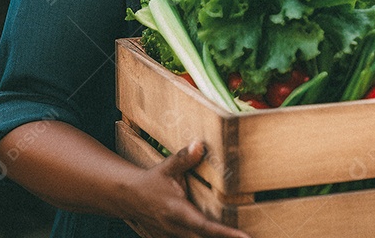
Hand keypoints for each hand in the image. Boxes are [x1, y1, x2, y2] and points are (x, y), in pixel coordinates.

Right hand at [126, 141, 251, 237]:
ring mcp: (174, 237)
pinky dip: (210, 237)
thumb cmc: (151, 182)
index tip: (244, 237)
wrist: (130, 198)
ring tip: (242, 236)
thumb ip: (183, 158)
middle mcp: (177, 229)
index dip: (224, 233)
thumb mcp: (166, 168)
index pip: (205, 226)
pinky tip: (226, 234)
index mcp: (177, 212)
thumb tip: (199, 145)